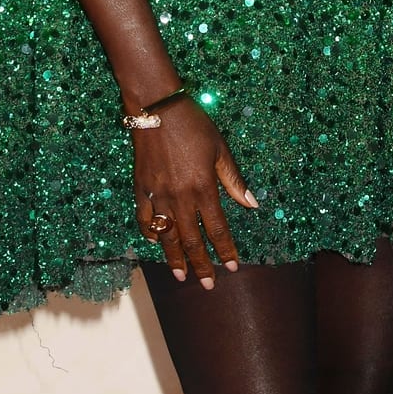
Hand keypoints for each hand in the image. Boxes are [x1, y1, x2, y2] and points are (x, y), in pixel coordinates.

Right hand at [132, 98, 258, 288]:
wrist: (157, 109)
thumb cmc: (194, 125)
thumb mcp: (221, 149)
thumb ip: (234, 180)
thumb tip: (252, 204)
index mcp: (203, 188)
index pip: (217, 228)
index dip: (225, 250)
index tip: (231, 267)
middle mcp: (180, 197)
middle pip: (191, 239)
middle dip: (201, 264)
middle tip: (207, 284)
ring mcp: (157, 195)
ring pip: (167, 235)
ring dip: (174, 258)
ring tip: (181, 275)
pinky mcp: (140, 188)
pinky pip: (143, 219)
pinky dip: (150, 233)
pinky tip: (155, 243)